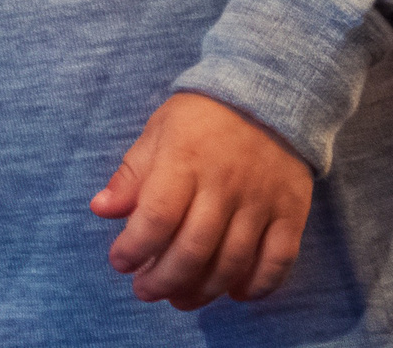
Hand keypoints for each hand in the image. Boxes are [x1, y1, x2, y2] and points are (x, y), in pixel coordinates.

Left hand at [88, 92, 310, 309]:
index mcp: (185, 160)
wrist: (269, 93)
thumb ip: (132, 174)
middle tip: (145, 290)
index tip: (119, 261)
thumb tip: (101, 209)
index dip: (135, 247)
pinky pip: (278, 260)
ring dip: (202, 290)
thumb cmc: (203, 116)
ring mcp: (262, 201)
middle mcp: (225, 184)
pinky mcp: (291, 212)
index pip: (158, 216)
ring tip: (179, 298)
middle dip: (163, 279)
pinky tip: (234, 292)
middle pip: (193, 248)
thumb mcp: (159, 132)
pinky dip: (257, 285)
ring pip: (232, 261)